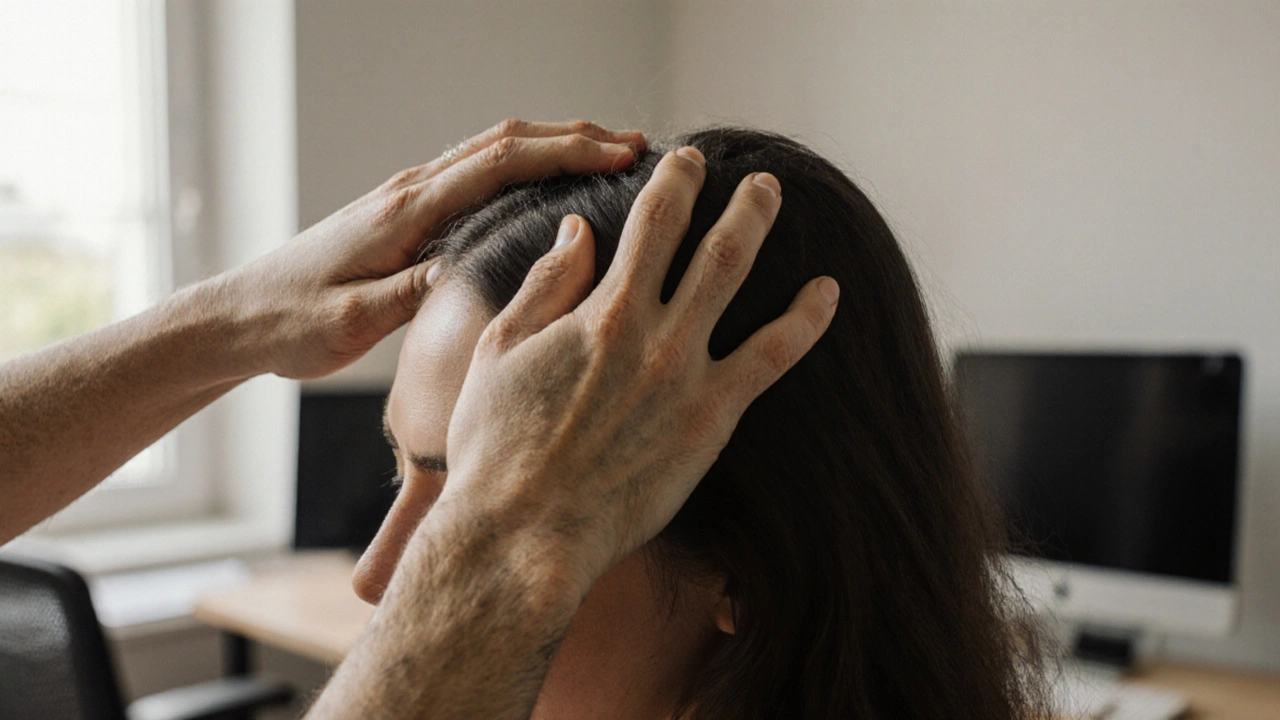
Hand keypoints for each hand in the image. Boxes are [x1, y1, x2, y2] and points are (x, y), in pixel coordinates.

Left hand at [209, 120, 645, 379]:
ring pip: (490, 152)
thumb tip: (479, 263)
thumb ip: (415, 289)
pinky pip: (473, 175)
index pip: (499, 165)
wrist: (237, 317)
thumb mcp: (355, 321)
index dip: (565, 154)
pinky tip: (545, 186)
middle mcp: (408, 192)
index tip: (620, 156)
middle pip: (503, 142)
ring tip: (606, 157)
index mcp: (404, 213)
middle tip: (634, 147)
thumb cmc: (289, 323)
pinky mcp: (402, 214)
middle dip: (572, 137)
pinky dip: (521, 167)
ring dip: (550, 146)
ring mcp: (405, 198)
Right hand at [439, 147, 839, 589]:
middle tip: (756, 179)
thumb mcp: (501, 351)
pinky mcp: (712, 422)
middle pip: (710, 244)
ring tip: (776, 204)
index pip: (651, 222)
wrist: (523, 533)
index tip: (687, 162)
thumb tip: (578, 230)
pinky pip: (773, 358)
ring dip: (762, 232)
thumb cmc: (498, 448)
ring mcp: (688, 377)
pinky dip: (805, 320)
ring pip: (741, 282)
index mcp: (601, 312)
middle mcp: (653, 334)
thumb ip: (546, 285)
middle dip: (736, 201)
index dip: (675, 182)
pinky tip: (826, 293)